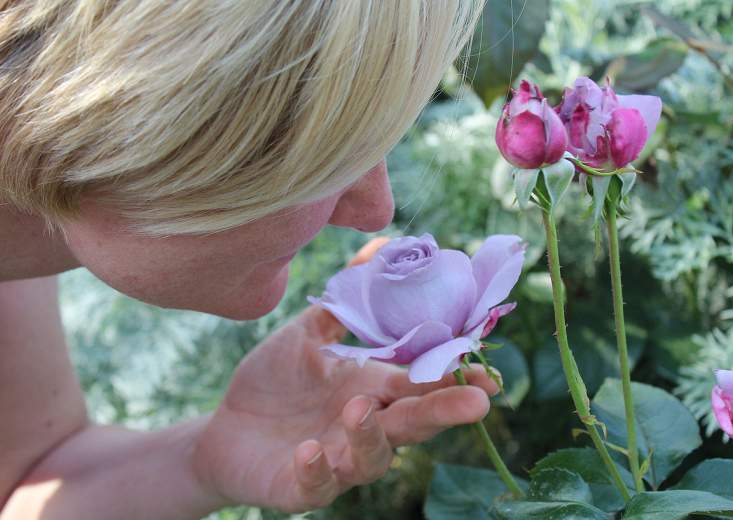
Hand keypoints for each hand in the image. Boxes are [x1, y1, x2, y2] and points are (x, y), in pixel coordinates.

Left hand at [193, 239, 498, 512]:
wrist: (226, 427)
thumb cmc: (275, 381)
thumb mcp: (307, 334)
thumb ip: (344, 301)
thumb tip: (379, 247)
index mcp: (372, 389)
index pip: (421, 383)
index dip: (454, 379)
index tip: (488, 373)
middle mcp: (365, 427)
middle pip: (413, 422)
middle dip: (444, 411)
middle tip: (476, 402)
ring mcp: (337, 460)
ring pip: (371, 458)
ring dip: (370, 436)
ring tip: (359, 408)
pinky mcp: (302, 486)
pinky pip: (317, 485)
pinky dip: (317, 470)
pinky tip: (308, 451)